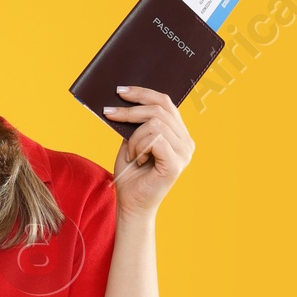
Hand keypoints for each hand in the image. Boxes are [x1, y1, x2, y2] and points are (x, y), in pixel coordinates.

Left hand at [105, 88, 193, 216]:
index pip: (166, 103)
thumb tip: (126, 97)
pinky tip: (137, 160)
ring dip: (134, 137)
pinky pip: (154, 139)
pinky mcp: (176, 164)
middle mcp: (186, 142)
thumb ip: (136, 123)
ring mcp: (184, 153)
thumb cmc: (131, 175)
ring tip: (132, 154)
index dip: (143, 93)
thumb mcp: (131, 142)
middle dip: (131, 110)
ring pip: (155, 124)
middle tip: (110, 113)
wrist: (130, 205)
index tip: (120, 91)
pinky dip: (139, 147)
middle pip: (159, 109)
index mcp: (179, 135)